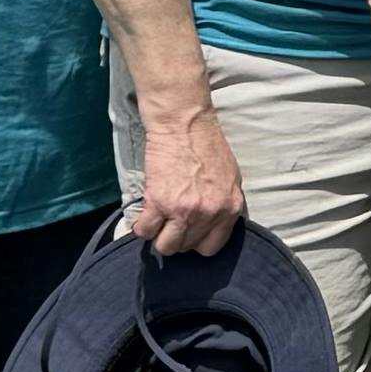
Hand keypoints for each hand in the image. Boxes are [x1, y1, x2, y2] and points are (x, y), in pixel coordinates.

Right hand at [127, 98, 247, 254]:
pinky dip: (140, 228)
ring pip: (166, 246)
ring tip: (156, 222)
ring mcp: (184, 211)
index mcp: (230, 208)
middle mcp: (209, 214)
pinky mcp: (159, 203)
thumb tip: (212, 222)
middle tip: (169, 223)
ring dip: (158, 237)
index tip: (188, 234)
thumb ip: (222, 203)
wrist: (184, 123)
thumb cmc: (207, 145)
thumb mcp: (230, 177)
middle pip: (187, 247)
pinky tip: (143, 217)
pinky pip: (145, 231)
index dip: (197, 243)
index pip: (213, 246)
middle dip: (176, 238)